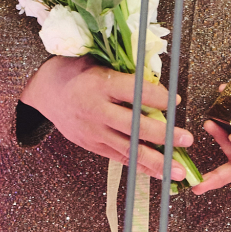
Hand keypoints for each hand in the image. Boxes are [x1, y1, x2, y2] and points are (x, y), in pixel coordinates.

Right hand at [21, 56, 192, 180]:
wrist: (44, 92)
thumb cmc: (73, 70)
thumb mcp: (94, 58)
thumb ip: (122, 67)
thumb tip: (157, 74)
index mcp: (98, 84)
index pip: (133, 93)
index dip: (157, 97)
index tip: (176, 101)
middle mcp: (95, 111)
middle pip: (134, 125)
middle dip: (163, 134)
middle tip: (187, 138)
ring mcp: (93, 132)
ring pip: (128, 148)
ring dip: (156, 160)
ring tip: (178, 171)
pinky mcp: (91, 145)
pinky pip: (119, 157)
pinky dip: (140, 166)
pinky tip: (159, 173)